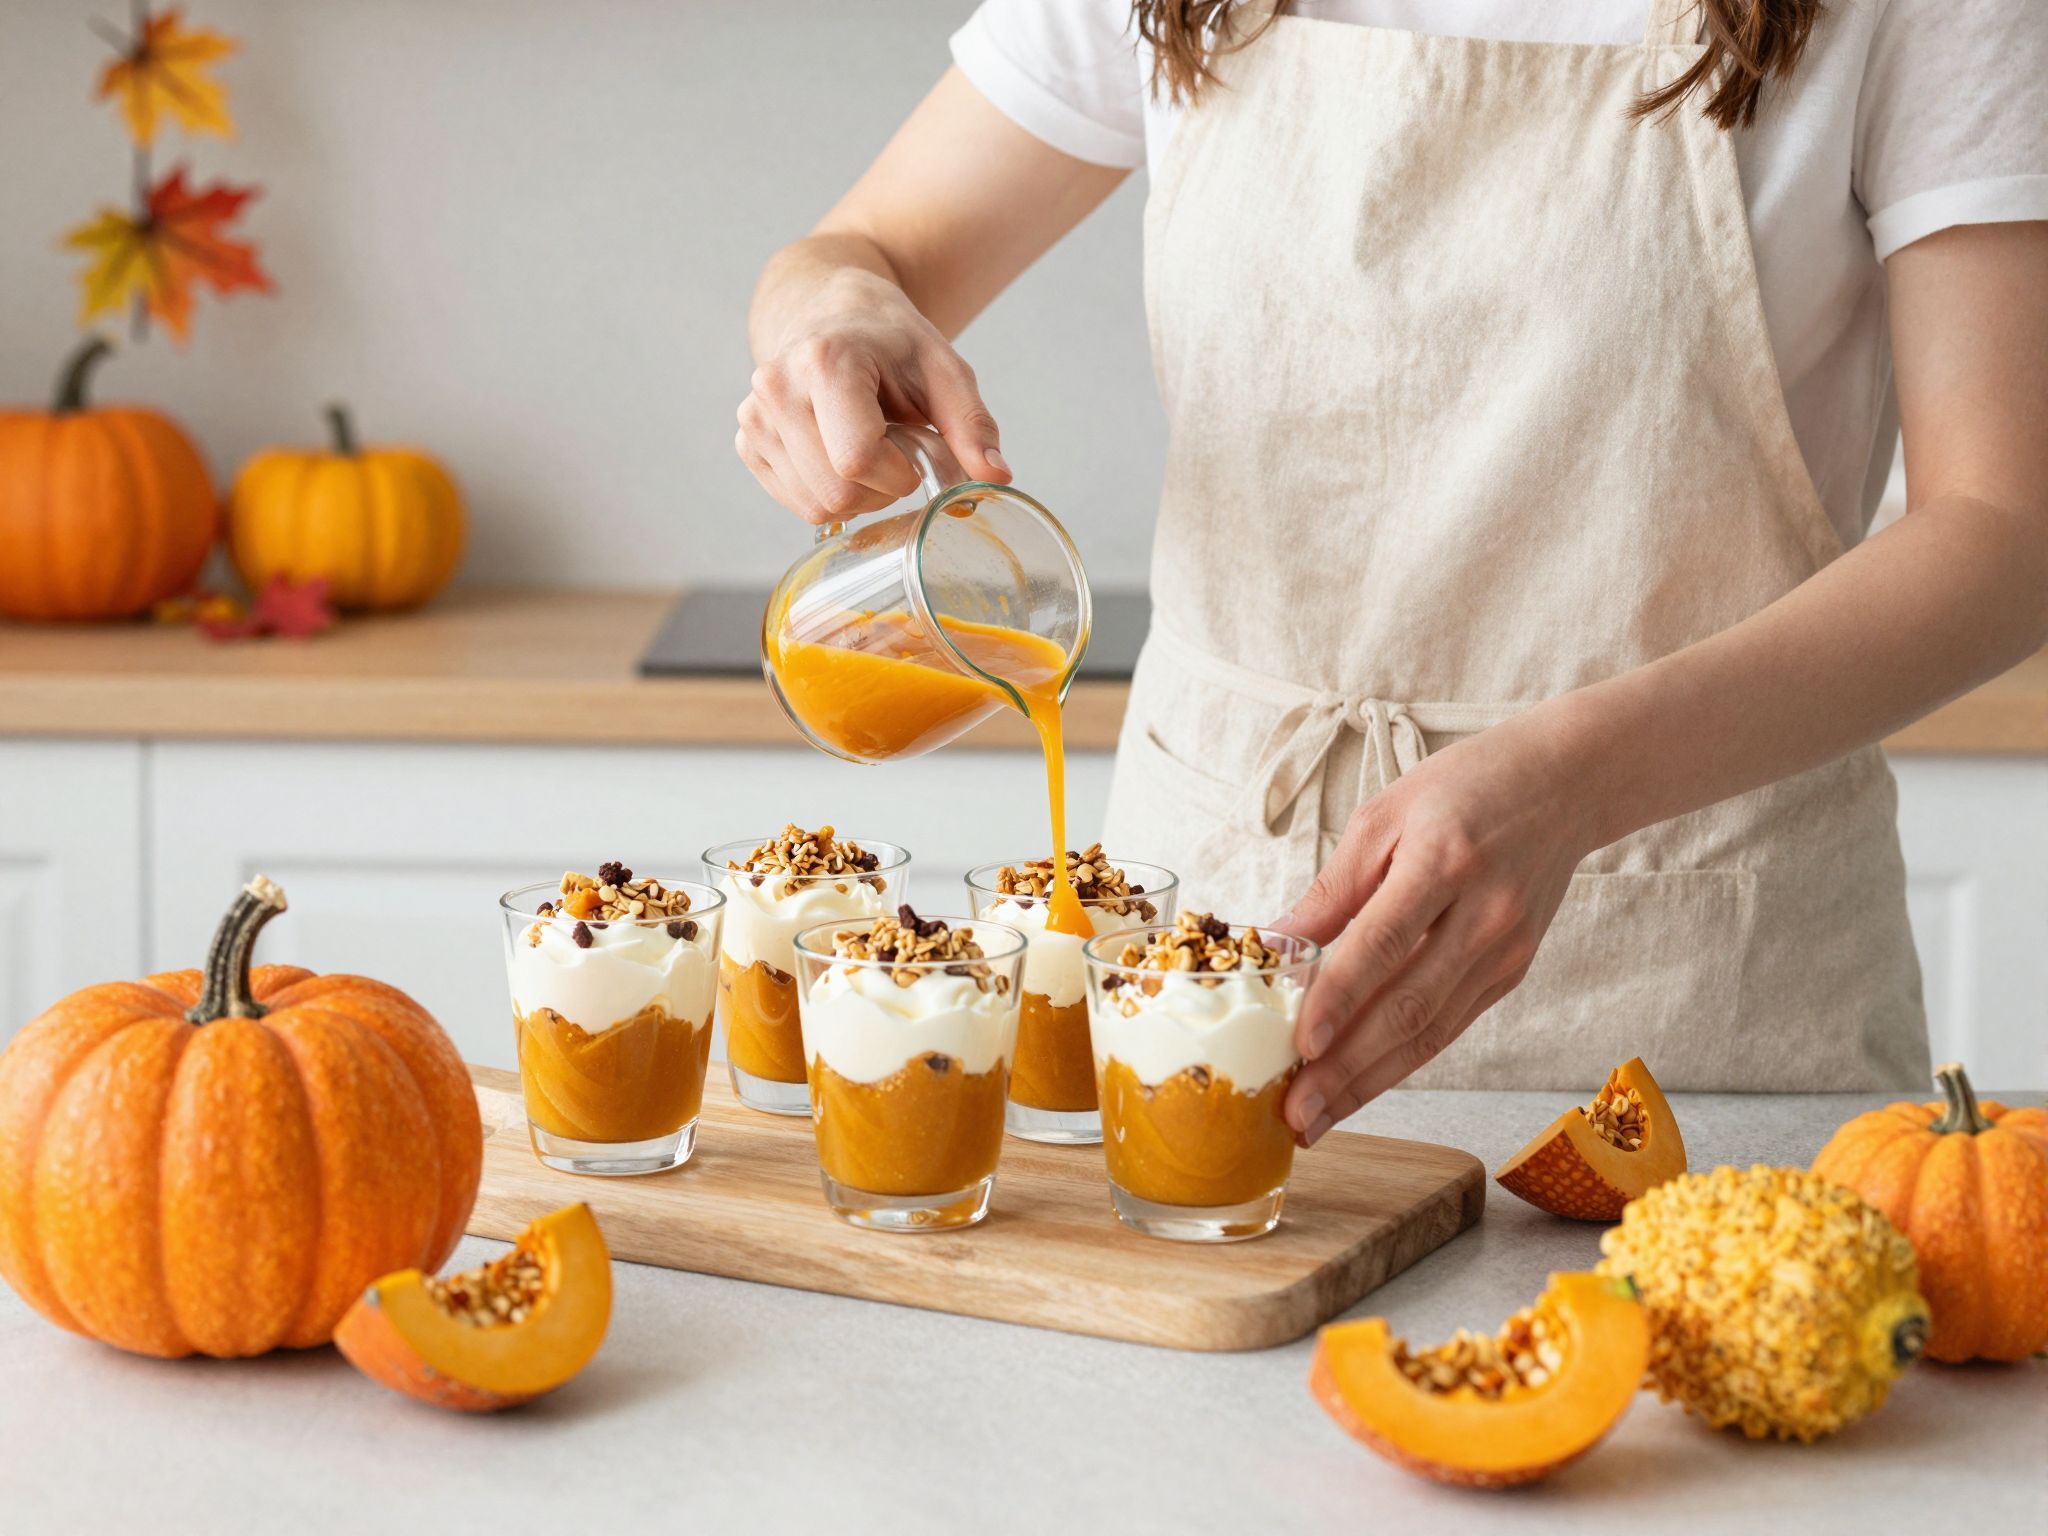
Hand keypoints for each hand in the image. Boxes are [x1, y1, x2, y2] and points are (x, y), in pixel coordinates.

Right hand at [736, 269, 1009, 522]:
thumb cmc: (893, 342)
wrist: (833, 312)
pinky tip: (840, 453)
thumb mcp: (944, 370)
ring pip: (816, 506)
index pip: (857, 460)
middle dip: (881, 488)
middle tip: (894, 448)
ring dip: (858, 494)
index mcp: (824, 360)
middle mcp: (776, 387)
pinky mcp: (747, 442)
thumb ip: (972, 424)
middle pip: (836, 492)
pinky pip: (798, 503)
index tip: (914, 448)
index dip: (900, 474)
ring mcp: (755, 417)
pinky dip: (830, 493)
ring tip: (867, 446)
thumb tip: (997, 476)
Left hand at [1278, 706, 1602, 1144]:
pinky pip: (1450, 1026)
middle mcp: (1484, 916)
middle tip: (1296, 1115)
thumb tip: (1275, 945)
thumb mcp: (1384, 816)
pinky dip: (1403, 1062)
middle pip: (1408, 1007)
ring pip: (1431, 1032)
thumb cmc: (1463, 789)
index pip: (1384, 944)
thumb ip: (1332, 888)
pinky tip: (1363, 1085)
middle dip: (1347, 1070)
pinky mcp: (1512, 973)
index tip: (1300, 1047)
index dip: (1341, 1000)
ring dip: (1370, 1082)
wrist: (1563, 784)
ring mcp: (1505, 952)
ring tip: (1319, 1119)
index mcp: (1444, 862)